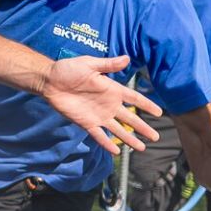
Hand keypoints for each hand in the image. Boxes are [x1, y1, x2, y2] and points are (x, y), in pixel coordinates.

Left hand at [41, 54, 161, 152]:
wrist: (50, 81)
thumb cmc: (68, 69)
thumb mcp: (90, 64)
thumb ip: (108, 64)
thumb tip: (127, 58)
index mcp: (112, 90)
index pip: (134, 99)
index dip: (147, 105)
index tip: (159, 113)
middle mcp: (109, 105)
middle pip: (130, 119)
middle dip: (143, 128)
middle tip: (156, 137)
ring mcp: (99, 115)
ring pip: (119, 130)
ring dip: (130, 139)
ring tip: (142, 148)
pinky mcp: (87, 123)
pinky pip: (99, 136)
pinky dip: (107, 144)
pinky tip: (117, 152)